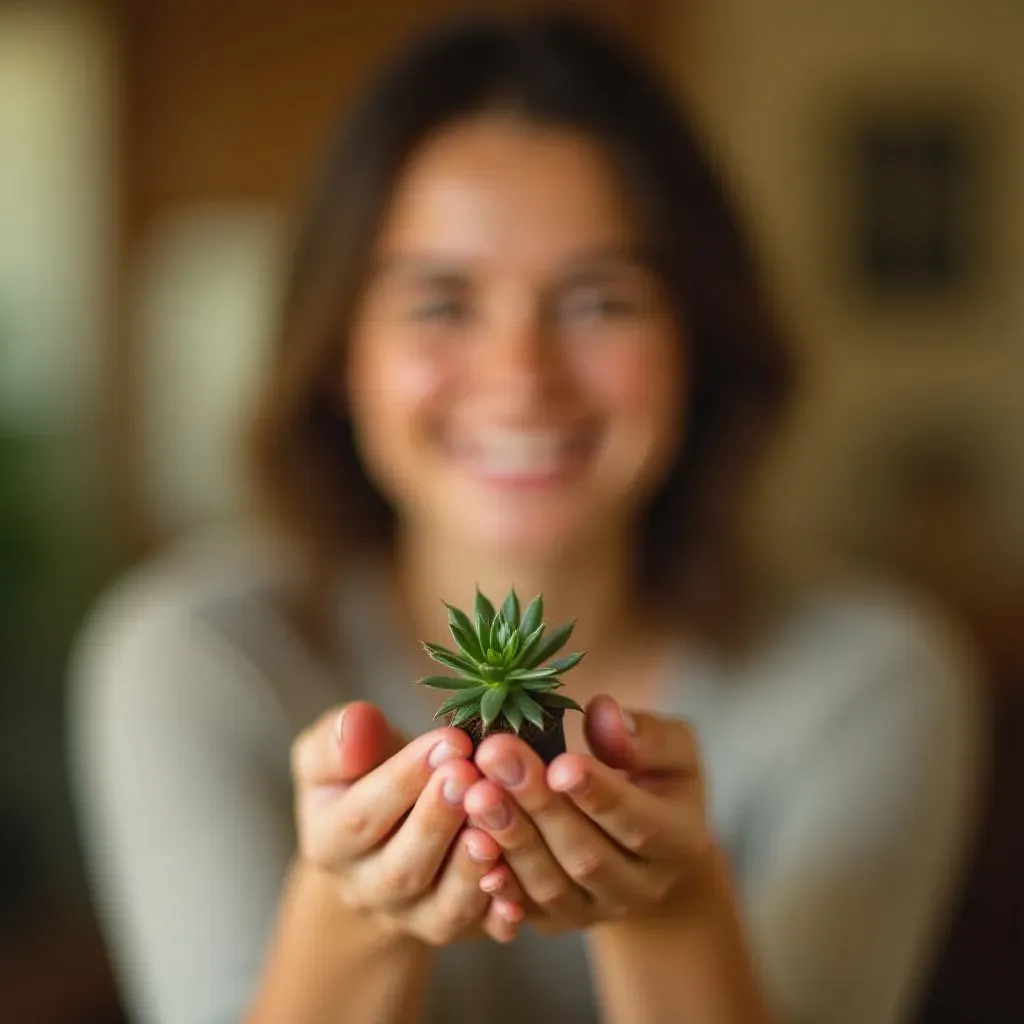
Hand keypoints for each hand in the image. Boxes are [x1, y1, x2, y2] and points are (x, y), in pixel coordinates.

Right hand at [291, 701, 525, 945]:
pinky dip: (500, 910)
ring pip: (442, 906)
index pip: (361, 817)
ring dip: (471, 867)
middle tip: (470, 775)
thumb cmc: (361, 775)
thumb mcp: (333, 752)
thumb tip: (356, 726)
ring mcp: (411, 917)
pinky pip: (479, 929)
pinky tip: (517, 879)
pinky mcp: (454, 927)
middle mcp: (366, 890)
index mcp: (328, 843)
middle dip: (439, 820)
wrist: (380, 835)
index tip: (448, 741)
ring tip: (494, 826)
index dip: (405, 779)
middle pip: (401, 869)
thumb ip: (338, 740)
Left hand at [464, 695, 711, 934]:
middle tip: (496, 755)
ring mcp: (594, 911)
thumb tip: (603, 713)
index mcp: (678, 843)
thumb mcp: (674, 751)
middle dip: (536, 804)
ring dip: (508, 836)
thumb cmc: (658, 781)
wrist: (650, 852)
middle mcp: (639, 888)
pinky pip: (520, 907)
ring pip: (548, 883)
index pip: (637, 822)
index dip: (598, 794)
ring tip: (475, 790)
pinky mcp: (554, 920)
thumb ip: (646, 736)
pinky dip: (494, 878)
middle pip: (584, 854)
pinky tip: (468, 840)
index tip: (560, 763)